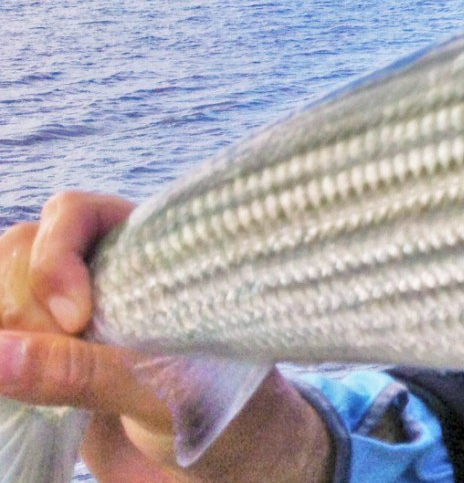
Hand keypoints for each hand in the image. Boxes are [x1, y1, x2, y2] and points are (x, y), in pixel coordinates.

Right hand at [0, 191, 331, 482]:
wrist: (232, 463)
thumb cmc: (225, 414)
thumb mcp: (162, 392)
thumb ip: (81, 370)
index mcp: (152, 251)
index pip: (74, 213)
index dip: (57, 255)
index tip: (76, 318)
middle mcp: (105, 270)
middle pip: (21, 251)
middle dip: (29, 304)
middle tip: (71, 358)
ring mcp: (69, 312)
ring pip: (5, 290)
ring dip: (10, 330)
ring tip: (52, 381)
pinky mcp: (49, 354)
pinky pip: (4, 335)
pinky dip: (4, 353)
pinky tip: (23, 379)